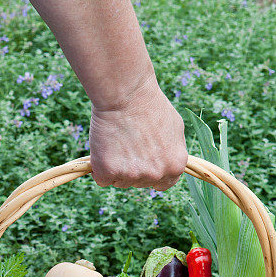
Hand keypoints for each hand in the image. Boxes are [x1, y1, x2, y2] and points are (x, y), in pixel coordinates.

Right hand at [89, 73, 187, 189]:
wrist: (126, 93)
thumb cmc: (150, 104)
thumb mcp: (175, 128)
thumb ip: (173, 150)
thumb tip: (168, 160)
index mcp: (175, 166)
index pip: (163, 184)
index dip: (151, 172)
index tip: (142, 160)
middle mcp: (155, 174)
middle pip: (140, 183)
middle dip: (133, 168)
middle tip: (128, 142)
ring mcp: (132, 175)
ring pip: (120, 182)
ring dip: (116, 167)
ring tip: (118, 140)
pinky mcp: (108, 172)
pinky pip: (102, 178)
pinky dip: (100, 167)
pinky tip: (105, 146)